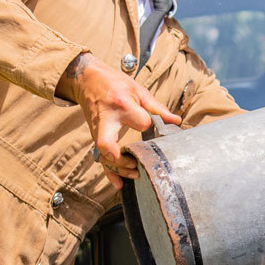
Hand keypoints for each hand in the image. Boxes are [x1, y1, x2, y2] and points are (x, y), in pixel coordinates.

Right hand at [57, 52, 180, 187]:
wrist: (88, 80)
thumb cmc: (116, 84)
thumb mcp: (138, 90)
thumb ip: (157, 108)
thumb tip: (176, 122)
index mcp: (121, 104)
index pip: (139, 120)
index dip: (149, 125)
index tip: (157, 127)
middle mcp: (106, 120)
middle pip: (107, 143)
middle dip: (120, 158)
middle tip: (136, 164)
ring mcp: (98, 130)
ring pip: (103, 155)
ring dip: (117, 169)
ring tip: (135, 174)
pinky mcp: (95, 137)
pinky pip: (100, 157)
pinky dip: (109, 172)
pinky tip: (119, 184)